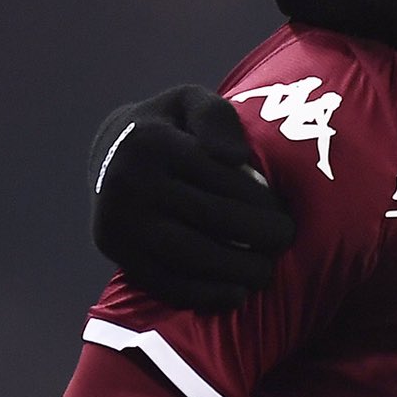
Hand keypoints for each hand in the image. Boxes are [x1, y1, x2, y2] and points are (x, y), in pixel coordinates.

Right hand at [88, 85, 295, 309]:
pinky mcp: (113, 249)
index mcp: (153, 142)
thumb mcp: (190, 102)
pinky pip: (162, 281)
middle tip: (285, 240)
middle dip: (258, 234)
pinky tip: (236, 295)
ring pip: (188, 254)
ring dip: (235, 269)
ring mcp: (118, 219)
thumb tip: (236, 158)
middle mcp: (130, 181)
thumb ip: (216, 117)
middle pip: (209, 217)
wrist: (110, 153)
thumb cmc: (170, 128)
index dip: (260, 200)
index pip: (220, 177)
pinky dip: (203, 294)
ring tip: (265, 271)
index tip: (286, 212)